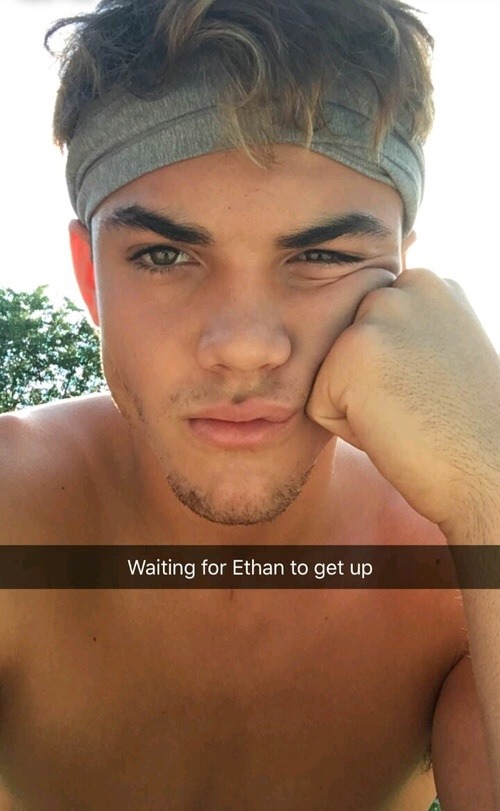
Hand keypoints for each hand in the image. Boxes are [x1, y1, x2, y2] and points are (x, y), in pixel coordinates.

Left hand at [306, 268, 499, 536]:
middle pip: (342, 350)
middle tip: (421, 406)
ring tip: (410, 416)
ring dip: (358, 408)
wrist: (490, 471)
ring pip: (329, 376)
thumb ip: (406, 333)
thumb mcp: (442, 355)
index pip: (367, 332)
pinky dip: (348, 431)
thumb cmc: (465, 429)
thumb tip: (366, 343)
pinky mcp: (353, 351)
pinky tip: (396, 429)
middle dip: (369, 387)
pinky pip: (318, 406)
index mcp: (429, 285)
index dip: (393, 376)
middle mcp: (403, 287)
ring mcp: (379, 314)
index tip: (433, 390)